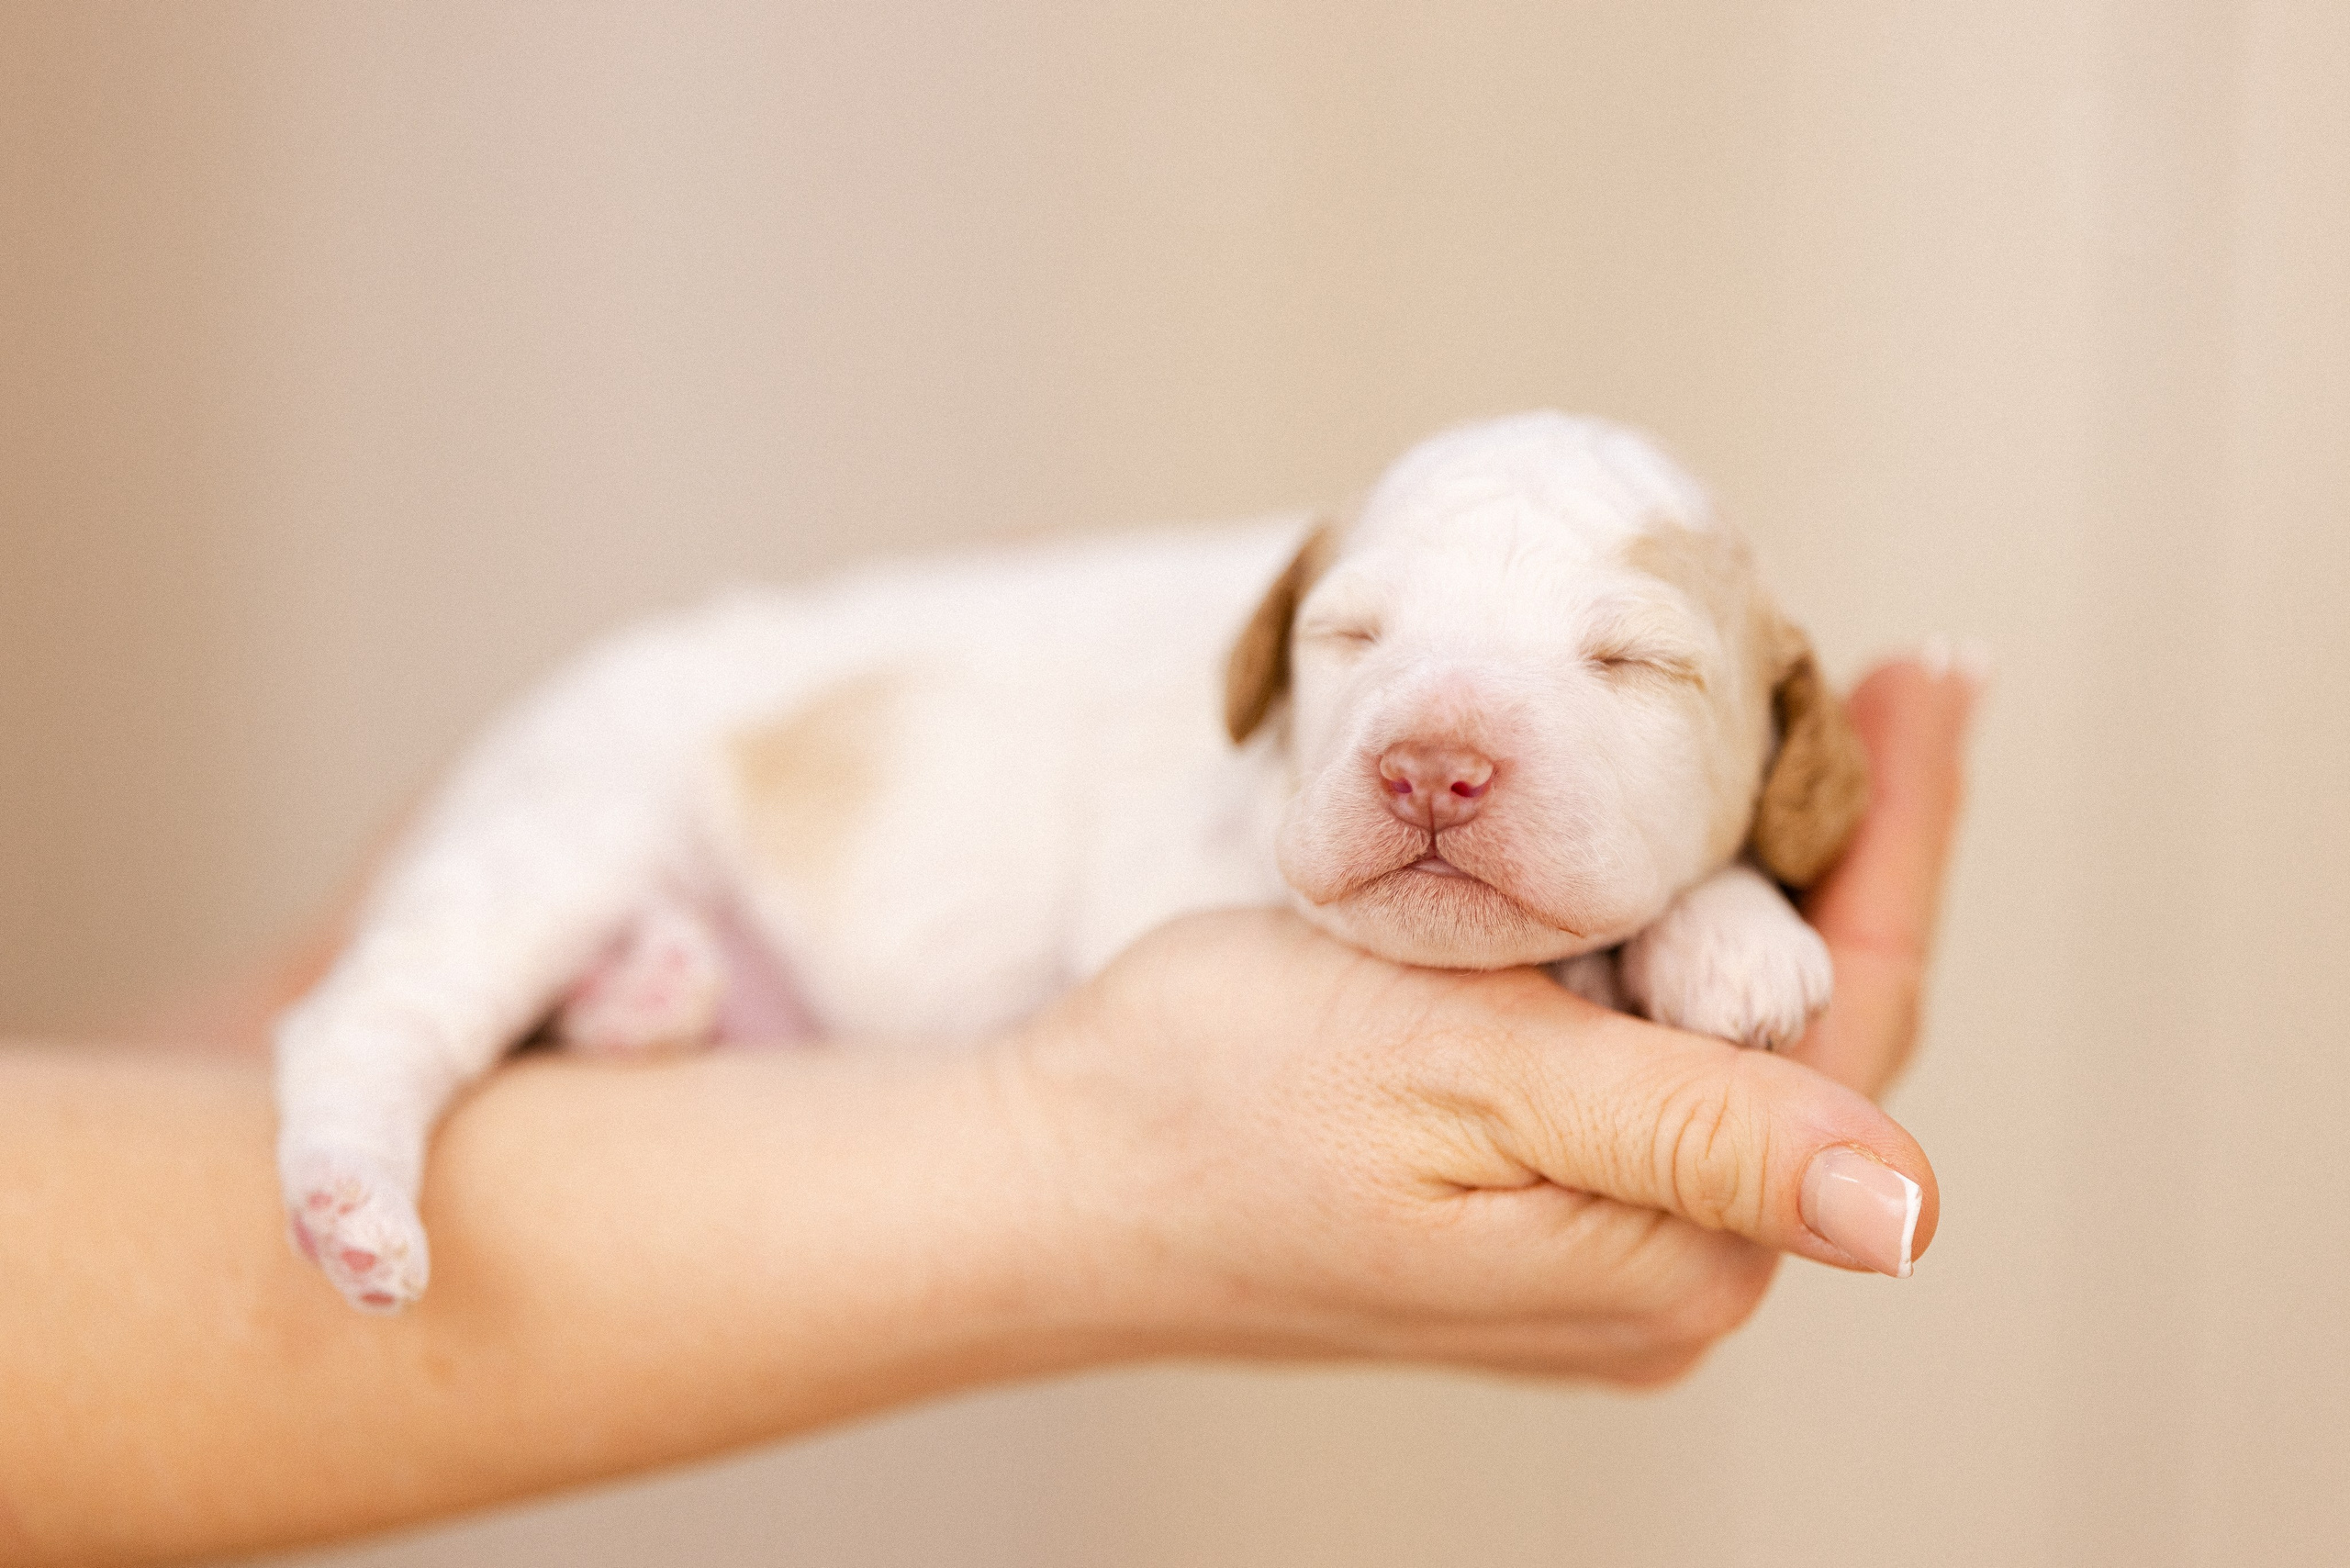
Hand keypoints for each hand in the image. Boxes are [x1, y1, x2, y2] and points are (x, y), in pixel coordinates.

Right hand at [1003, 653, 1976, 1385]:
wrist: (1051, 1183)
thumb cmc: (1218, 1110)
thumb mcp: (1459, 1075)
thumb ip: (1691, 1130)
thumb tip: (1912, 1206)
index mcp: (1666, 1256)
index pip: (1855, 1014)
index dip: (1902, 833)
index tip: (1929, 671)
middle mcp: (1652, 1274)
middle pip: (1807, 1028)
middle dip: (1838, 847)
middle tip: (1860, 677)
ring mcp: (1585, 1249)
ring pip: (1725, 1035)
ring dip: (1752, 883)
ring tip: (1775, 729)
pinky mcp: (1519, 1207)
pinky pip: (1643, 1056)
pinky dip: (1656, 934)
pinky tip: (1646, 848)